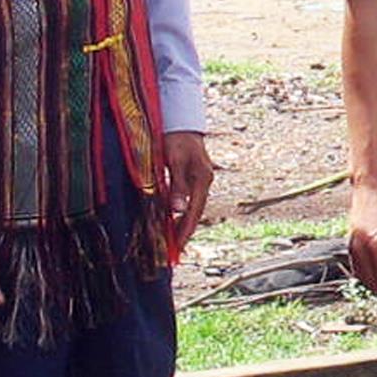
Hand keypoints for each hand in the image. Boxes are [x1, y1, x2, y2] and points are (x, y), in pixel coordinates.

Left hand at [160, 130, 217, 254]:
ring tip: (172, 244)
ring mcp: (200, 182)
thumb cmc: (176, 139)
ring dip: (182, 226)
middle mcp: (204, 183)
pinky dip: (180, 215)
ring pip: (192, 210)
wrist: (181, 123)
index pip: (194, 213)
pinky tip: (173, 223)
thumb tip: (177, 210)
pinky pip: (188, 202)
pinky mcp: (193, 180)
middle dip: (184, 234)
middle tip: (174, 254)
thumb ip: (177, 185)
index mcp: (202, 180)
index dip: (184, 232)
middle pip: (195, 214)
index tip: (177, 248)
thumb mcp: (174, 160)